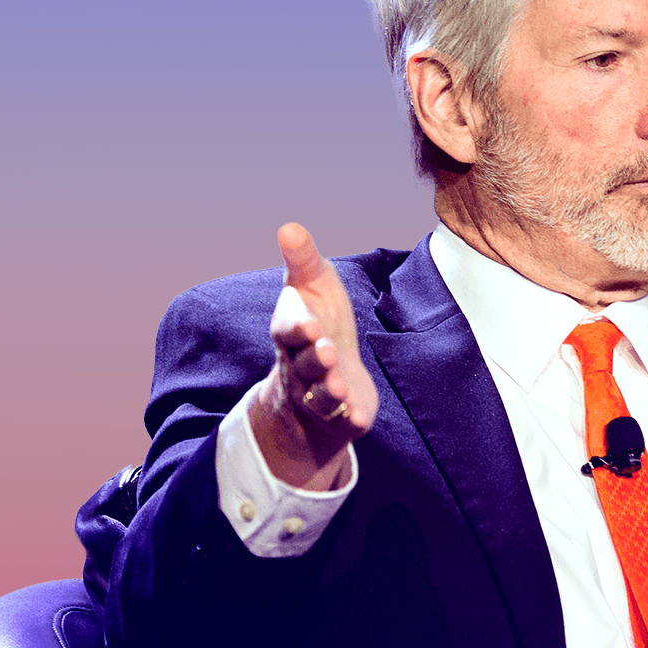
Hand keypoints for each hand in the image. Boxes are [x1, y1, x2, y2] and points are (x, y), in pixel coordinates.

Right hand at [249, 223, 378, 488]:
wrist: (327, 374)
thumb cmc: (320, 321)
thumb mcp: (314, 286)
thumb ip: (303, 260)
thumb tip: (288, 227)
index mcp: (293, 332)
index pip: (288, 330)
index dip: (297, 328)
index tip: (309, 324)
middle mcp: (301, 365)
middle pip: (304, 364)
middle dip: (315, 359)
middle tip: (327, 350)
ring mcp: (319, 393)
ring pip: (319, 396)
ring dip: (327, 391)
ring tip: (338, 387)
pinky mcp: (343, 415)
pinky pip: (343, 420)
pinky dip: (349, 417)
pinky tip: (358, 416)